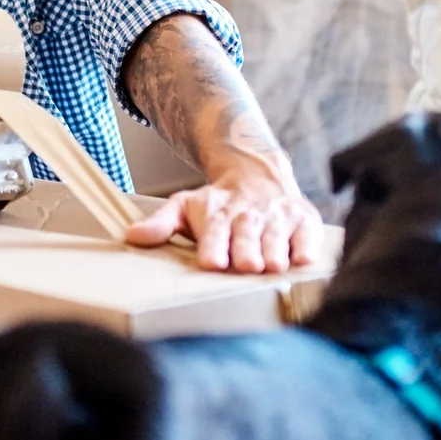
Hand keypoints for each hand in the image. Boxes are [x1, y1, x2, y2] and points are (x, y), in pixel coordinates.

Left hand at [125, 164, 322, 273]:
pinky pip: (308, 235)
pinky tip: (303, 258)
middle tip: (246, 265)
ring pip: (277, 238)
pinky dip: (306, 246)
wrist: (258, 174)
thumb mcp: (185, 206)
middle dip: (247, 251)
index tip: (212, 261)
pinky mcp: (304, 221)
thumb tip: (132, 236)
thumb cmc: (219, 202)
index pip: (214, 234)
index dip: (214, 248)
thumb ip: (161, 224)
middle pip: (247, 237)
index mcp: (218, 216)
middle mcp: (249, 217)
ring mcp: (278, 218)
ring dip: (275, 251)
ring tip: (272, 265)